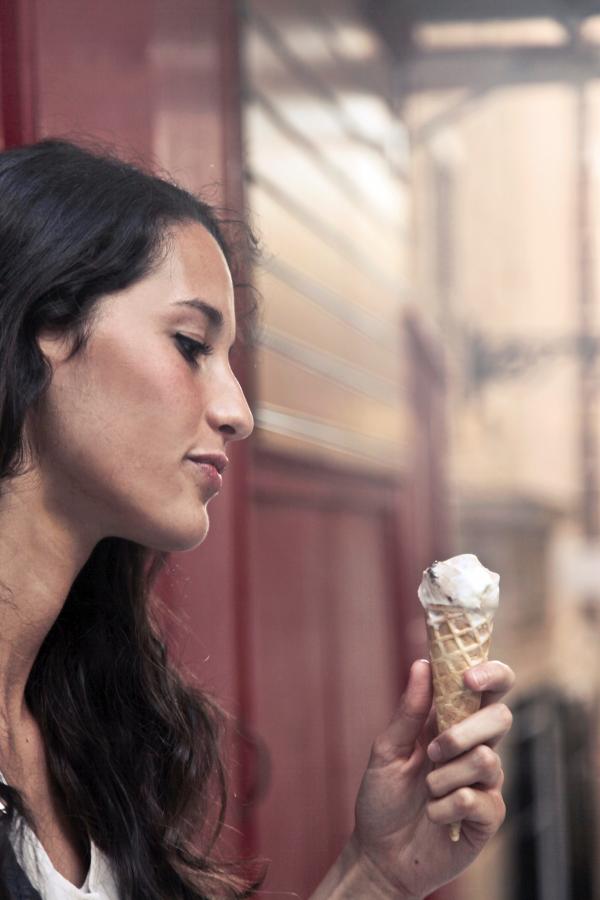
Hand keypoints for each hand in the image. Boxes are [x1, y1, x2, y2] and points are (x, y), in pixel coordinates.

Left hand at [351, 658, 513, 898]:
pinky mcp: (488, 816)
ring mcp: (486, 783)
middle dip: (464, 730)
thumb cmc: (382, 798)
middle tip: (433, 750)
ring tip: (426, 791)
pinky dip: (444, 806)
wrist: (379, 855)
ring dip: (444, 776)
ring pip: (486, 758)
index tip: (468, 677)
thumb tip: (423, 664)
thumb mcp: (387, 749)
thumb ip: (409, 711)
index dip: (490, 673)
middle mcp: (476, 748)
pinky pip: (476, 799)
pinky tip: (433, 816)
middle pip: (501, 717)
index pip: (490, 688)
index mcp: (454, 724)